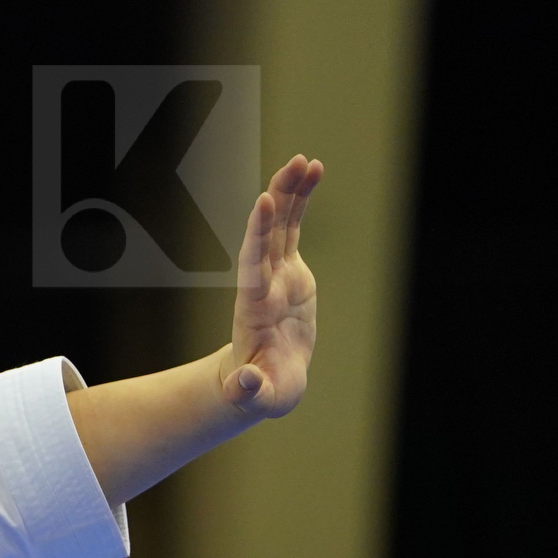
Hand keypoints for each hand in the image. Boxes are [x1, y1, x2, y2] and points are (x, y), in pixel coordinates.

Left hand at [222, 156, 324, 418]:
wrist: (261, 381)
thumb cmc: (263, 390)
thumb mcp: (259, 396)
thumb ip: (250, 390)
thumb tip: (243, 383)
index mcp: (255, 309)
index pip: (253, 266)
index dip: (257, 235)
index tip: (263, 203)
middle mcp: (261, 286)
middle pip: (267, 236)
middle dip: (278, 201)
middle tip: (291, 165)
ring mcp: (275, 276)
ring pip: (281, 226)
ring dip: (291, 193)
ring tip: (305, 161)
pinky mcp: (289, 273)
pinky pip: (294, 230)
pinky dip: (302, 204)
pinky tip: (313, 173)